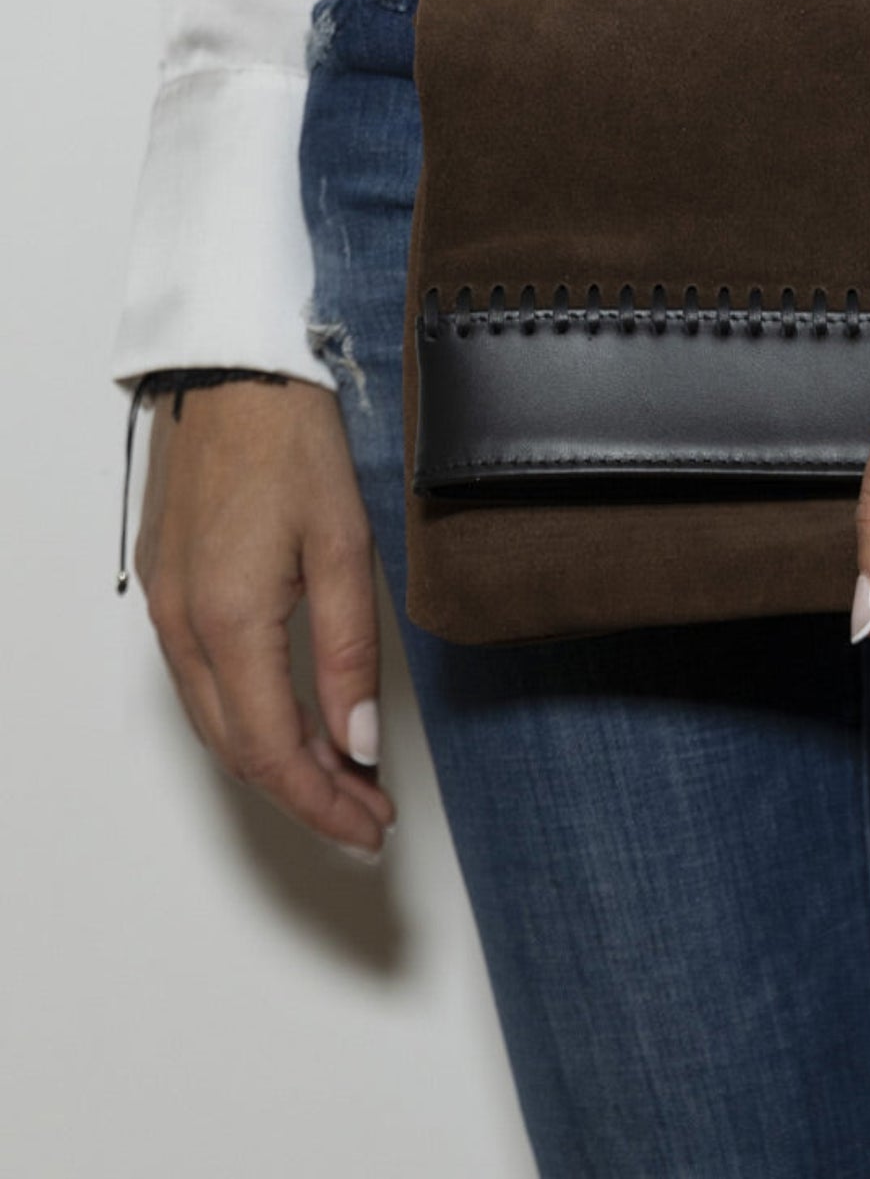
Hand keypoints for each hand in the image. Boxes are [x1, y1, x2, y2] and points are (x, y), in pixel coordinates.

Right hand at [134, 379, 394, 857]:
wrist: (235, 374)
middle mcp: (182, 625)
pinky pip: (203, 681)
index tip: (370, 827)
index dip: (322, 802)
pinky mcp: (169, 585)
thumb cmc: (293, 446)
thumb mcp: (346, 547)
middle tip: (367, 816)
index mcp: (229, 621)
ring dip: (276, 761)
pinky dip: (249, 717)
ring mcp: (167, 606)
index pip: (272, 751)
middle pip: (238, 749)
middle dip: (304, 795)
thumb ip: (349, 651)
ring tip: (342, 779)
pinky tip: (293, 719)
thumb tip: (356, 741)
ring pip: (215, 721)